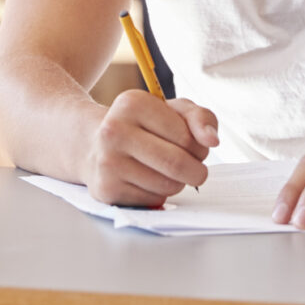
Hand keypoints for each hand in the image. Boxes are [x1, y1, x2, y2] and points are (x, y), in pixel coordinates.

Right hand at [84, 90, 219, 206]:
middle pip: (178, 164)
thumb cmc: (141, 126)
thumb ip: (200, 118)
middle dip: (195, 170)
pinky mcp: (106, 189)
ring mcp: (107, 162)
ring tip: (164, 170)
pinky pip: (153, 201)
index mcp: (132, 103)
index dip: (199, 146)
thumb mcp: (172, 111)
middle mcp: (114, 130)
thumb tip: (212, 140)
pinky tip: (145, 180)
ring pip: (168, 186)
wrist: (93, 144)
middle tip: (192, 166)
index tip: (190, 144)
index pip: (187, 137)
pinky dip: (159, 194)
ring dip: (177, 182)